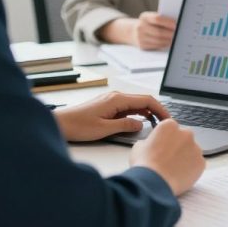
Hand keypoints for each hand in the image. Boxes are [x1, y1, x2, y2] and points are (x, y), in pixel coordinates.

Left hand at [54, 91, 170, 141]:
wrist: (59, 124)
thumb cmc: (77, 126)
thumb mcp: (104, 129)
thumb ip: (125, 126)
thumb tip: (141, 125)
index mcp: (117, 99)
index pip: (147, 100)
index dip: (160, 109)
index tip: (168, 119)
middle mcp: (116, 97)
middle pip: (144, 100)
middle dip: (157, 111)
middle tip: (165, 123)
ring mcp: (112, 100)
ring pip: (136, 104)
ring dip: (147, 113)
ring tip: (156, 124)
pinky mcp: (108, 106)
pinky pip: (128, 108)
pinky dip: (137, 114)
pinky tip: (140, 122)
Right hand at [130, 118, 204, 195]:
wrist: (154, 182)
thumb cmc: (144, 163)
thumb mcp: (139, 147)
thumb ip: (150, 141)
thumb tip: (152, 144)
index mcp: (170, 126)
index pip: (170, 128)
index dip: (164, 138)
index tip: (160, 147)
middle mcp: (186, 133)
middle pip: (183, 138)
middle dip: (177, 146)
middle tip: (167, 159)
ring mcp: (196, 148)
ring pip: (191, 151)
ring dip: (184, 157)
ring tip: (172, 170)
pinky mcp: (201, 162)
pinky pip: (196, 164)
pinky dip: (190, 169)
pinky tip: (179, 176)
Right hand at [132, 12, 175, 49]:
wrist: (133, 31)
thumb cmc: (149, 23)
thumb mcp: (152, 17)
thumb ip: (163, 19)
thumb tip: (178, 22)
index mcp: (144, 17)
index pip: (157, 19)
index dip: (168, 22)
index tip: (177, 25)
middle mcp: (140, 27)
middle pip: (159, 32)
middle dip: (171, 33)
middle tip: (179, 34)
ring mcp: (140, 37)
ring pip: (158, 40)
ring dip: (169, 40)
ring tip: (177, 38)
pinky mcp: (142, 45)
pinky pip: (156, 46)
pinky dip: (165, 44)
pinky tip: (170, 42)